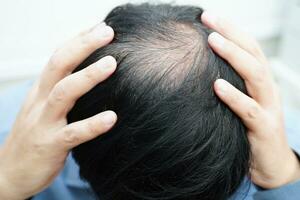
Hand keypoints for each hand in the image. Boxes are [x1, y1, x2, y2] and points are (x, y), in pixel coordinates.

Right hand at [0, 22, 116, 198]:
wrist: (10, 172)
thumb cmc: (34, 135)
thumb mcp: (43, 107)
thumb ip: (61, 90)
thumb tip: (87, 74)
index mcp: (41, 90)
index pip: (58, 57)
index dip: (78, 40)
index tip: (100, 27)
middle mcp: (40, 101)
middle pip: (59, 65)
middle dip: (82, 46)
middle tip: (107, 32)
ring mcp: (44, 123)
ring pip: (64, 93)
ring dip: (88, 77)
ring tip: (111, 64)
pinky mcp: (50, 145)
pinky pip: (73, 133)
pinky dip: (92, 124)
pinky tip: (111, 118)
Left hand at [201, 11, 299, 188]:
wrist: (272, 165)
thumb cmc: (250, 130)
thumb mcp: (241, 103)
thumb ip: (228, 86)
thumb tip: (198, 72)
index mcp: (260, 82)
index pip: (248, 47)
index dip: (230, 29)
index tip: (207, 16)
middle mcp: (266, 89)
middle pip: (252, 53)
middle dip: (231, 33)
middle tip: (208, 17)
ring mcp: (268, 108)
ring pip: (254, 75)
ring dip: (233, 55)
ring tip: (213, 40)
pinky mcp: (264, 129)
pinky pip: (249, 110)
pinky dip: (234, 96)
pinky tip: (217, 85)